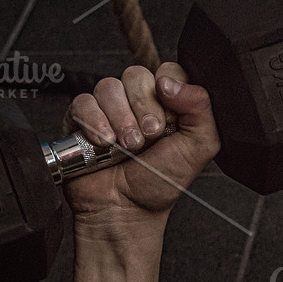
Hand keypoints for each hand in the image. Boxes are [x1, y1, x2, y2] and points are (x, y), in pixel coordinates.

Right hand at [62, 62, 219, 222]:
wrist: (126, 209)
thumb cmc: (160, 181)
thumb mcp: (198, 147)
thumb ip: (201, 109)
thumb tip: (174, 82)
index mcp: (168, 102)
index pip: (168, 71)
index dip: (168, 90)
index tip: (170, 119)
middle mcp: (137, 101)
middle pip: (136, 75)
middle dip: (144, 108)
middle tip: (149, 137)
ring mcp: (108, 108)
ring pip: (109, 86)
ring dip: (120, 119)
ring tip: (127, 146)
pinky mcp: (81, 118)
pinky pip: (83, 102)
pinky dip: (94, 123)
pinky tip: (103, 143)